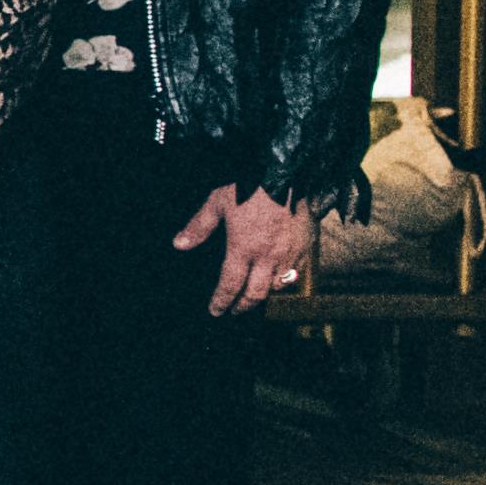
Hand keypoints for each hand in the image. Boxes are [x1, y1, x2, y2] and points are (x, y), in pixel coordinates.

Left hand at [177, 183, 314, 314]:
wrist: (286, 173)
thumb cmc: (249, 186)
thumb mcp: (217, 202)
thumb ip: (199, 226)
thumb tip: (179, 244)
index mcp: (244, 248)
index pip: (231, 285)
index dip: (221, 301)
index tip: (215, 311)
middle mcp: (269, 256)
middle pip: (257, 294)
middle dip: (243, 306)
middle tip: (234, 311)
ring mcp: (290, 253)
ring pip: (279, 285)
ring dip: (265, 293)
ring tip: (254, 294)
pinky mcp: (307, 246)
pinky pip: (296, 271)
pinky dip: (285, 278)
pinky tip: (278, 276)